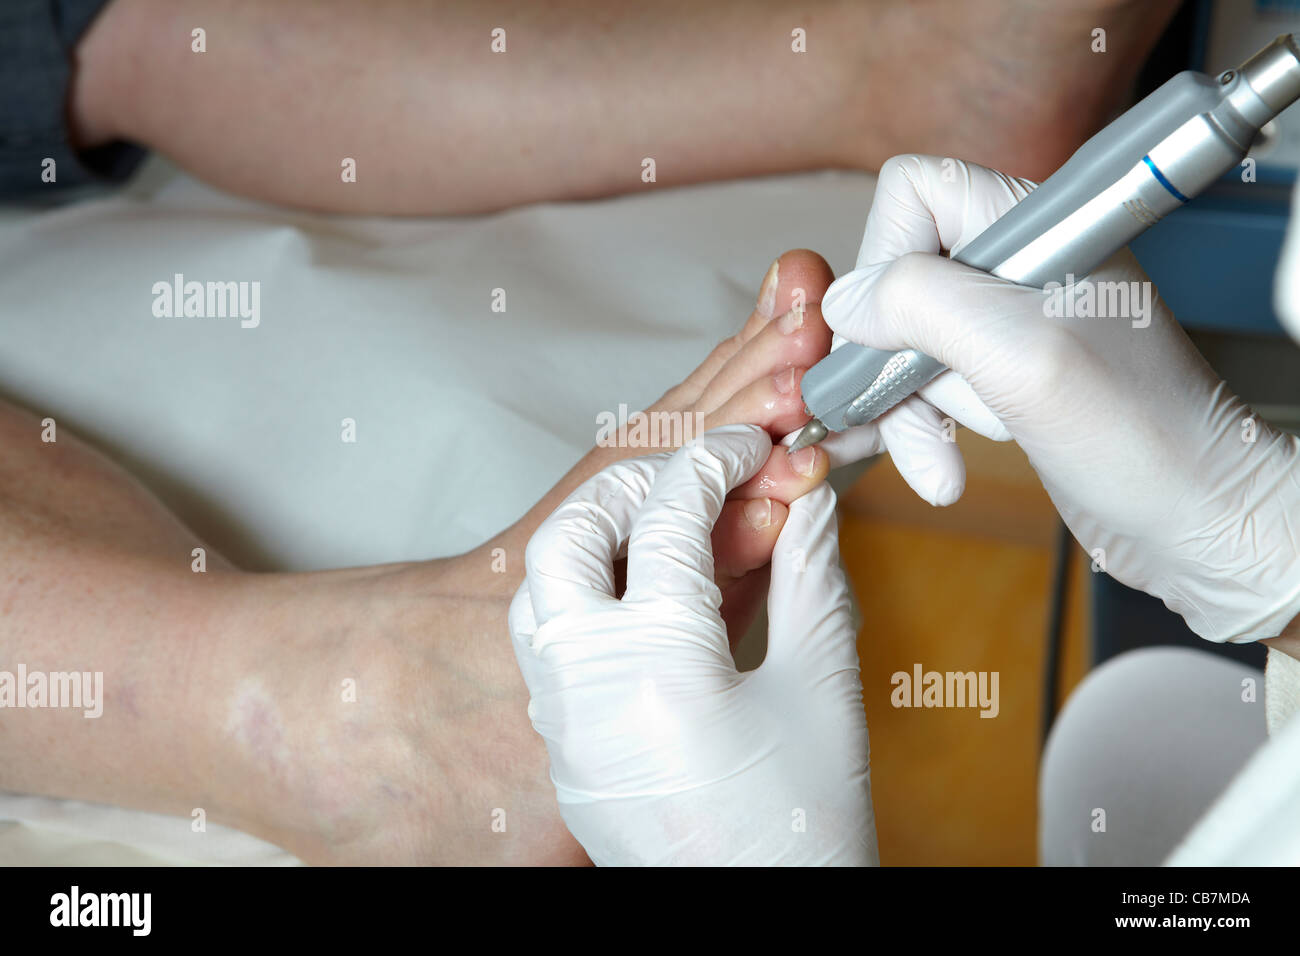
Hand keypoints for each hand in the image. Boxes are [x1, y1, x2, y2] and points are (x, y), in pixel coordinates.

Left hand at [508, 425, 876, 864]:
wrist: (758, 920)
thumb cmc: (806, 826)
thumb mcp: (823, 687)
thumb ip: (810, 574)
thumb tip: (808, 496)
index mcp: (658, 664)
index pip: (667, 517)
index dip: (716, 461)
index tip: (753, 444)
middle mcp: (586, 688)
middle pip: (568, 538)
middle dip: (629, 487)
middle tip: (692, 477)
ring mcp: (562, 724)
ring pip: (539, 590)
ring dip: (593, 539)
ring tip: (663, 530)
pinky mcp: (562, 751)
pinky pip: (547, 644)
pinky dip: (586, 596)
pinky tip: (645, 599)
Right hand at [820, 154, 1299, 642]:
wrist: (1195, 521)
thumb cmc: (1146, 439)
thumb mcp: (1022, 357)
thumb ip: (924, 306)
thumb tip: (846, 301)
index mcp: (1039, 228)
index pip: (917, 193)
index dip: (884, 256)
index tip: (888, 332)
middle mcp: (1019, 266)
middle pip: (896, 278)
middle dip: (891, 359)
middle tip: (908, 406)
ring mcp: (1008, 322)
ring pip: (902, 343)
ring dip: (909, 410)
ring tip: (943, 455)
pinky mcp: (1001, 375)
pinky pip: (926, 388)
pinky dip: (923, 432)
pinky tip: (943, 469)